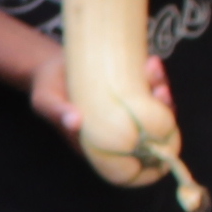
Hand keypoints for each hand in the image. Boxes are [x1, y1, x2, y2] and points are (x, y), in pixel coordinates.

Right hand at [21, 38, 162, 139]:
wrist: (50, 64)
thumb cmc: (47, 88)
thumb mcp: (46, 101)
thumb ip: (58, 113)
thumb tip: (74, 122)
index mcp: (101, 141)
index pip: (132, 151)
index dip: (151, 144)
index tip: (158, 128)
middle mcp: (119, 125)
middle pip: (152, 126)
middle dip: (165, 109)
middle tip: (160, 90)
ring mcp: (126, 104)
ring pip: (154, 102)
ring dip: (160, 86)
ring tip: (153, 67)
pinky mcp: (129, 84)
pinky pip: (148, 82)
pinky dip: (153, 73)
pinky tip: (151, 61)